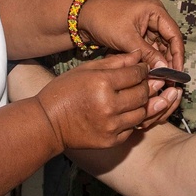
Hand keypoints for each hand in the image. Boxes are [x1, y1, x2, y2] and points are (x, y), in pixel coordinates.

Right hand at [35, 52, 167, 150]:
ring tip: (134, 98)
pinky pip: (132, 129)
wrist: (48, 123)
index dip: (143, 69)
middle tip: (143, 82)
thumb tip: (139, 55)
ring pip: (142, 112)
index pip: (136, 73)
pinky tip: (124, 113)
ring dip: (142, 104)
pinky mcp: (111, 140)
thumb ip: (115, 61)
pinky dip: (132, 120)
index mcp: (102, 83)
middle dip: (147, 85)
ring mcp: (111, 125)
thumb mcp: (86, 69)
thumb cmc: (64, 91)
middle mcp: (109, 105)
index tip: (142, 68)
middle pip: (143, 93)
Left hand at [76, 0, 184, 71]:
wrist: (82, 17)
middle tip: (169, 80)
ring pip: (158, 49)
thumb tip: (165, 70)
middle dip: (169, 61)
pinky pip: (148, 50)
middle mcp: (154, 18)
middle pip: (168, 43)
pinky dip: (149, 61)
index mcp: (155, 12)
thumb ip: (148, 54)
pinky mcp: (137, 36)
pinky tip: (149, 74)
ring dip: (159, 63)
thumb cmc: (104, 19)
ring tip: (159, 80)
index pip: (174, 35)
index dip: (178, 55)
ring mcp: (146, 27)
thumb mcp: (127, 38)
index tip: (177, 72)